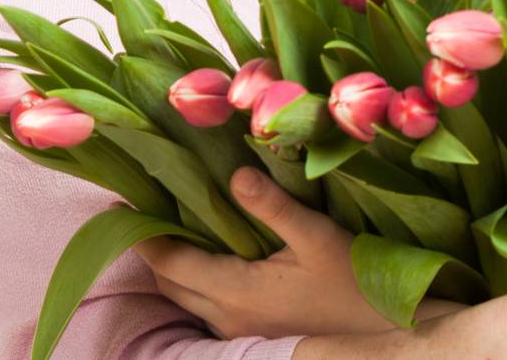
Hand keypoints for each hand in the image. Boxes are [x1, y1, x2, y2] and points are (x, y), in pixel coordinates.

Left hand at [135, 167, 458, 338]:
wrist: (384, 330)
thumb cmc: (354, 282)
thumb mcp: (318, 237)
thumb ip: (274, 207)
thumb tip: (235, 174)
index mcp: (237, 291)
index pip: (171, 263)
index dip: (143, 236)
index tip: (122, 207)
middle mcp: (228, 317)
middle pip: (170, 283)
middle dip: (153, 249)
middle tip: (147, 211)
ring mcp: (239, 331)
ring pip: (186, 298)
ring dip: (174, 267)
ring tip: (174, 229)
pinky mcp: (252, 333)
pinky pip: (206, 308)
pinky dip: (195, 282)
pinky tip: (210, 259)